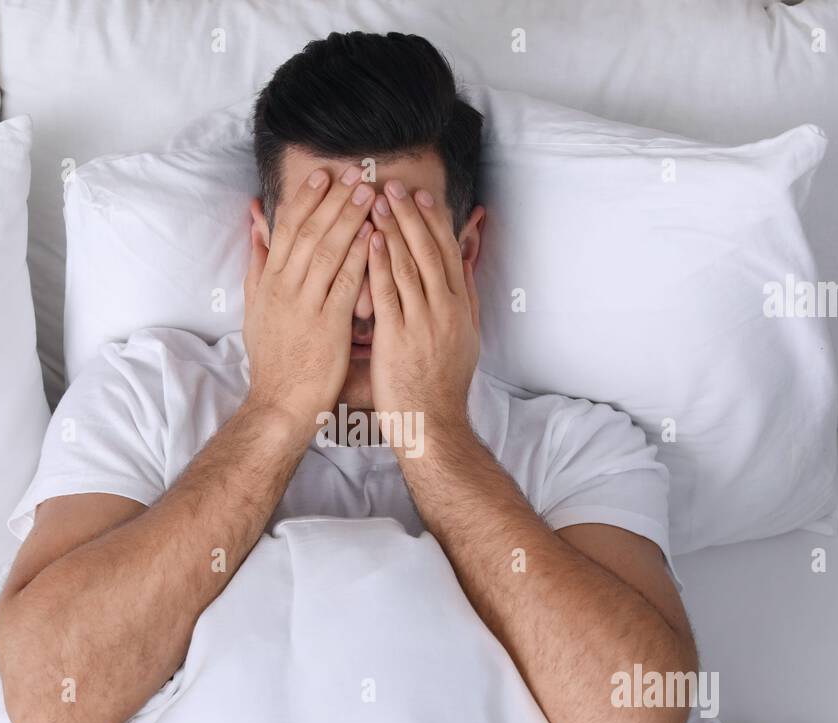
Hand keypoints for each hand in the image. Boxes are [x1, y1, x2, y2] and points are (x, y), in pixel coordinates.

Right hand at [242, 164, 373, 432]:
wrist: (279, 405)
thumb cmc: (273, 363)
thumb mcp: (254, 312)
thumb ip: (256, 271)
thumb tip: (255, 234)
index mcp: (269, 283)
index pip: (286, 231)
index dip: (305, 200)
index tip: (323, 176)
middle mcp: (284, 288)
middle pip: (308, 232)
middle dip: (332, 199)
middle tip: (354, 173)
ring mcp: (304, 305)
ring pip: (326, 250)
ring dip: (349, 218)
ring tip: (369, 193)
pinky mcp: (326, 325)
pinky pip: (345, 283)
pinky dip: (359, 256)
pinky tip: (375, 236)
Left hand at [367, 179, 479, 440]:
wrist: (433, 423)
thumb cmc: (443, 384)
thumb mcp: (465, 338)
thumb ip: (465, 298)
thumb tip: (467, 265)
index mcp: (460, 308)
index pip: (449, 254)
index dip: (434, 222)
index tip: (422, 196)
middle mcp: (446, 310)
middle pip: (430, 251)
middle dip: (411, 215)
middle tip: (394, 185)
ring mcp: (423, 323)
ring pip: (409, 265)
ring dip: (393, 229)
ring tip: (376, 200)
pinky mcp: (398, 338)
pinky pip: (388, 293)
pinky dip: (380, 263)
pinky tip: (370, 239)